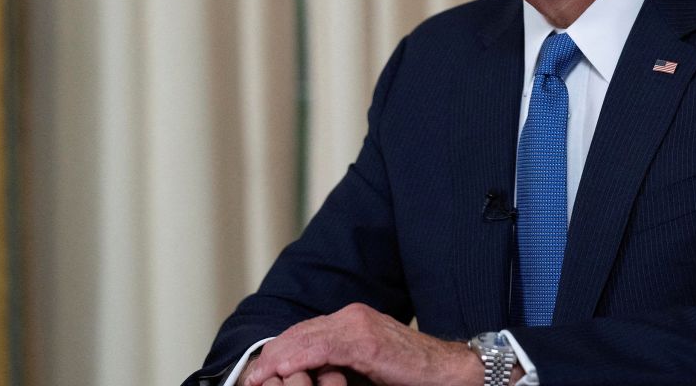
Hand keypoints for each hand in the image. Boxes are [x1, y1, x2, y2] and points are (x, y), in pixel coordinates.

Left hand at [242, 303, 483, 385]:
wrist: (446, 371)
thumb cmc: (409, 372)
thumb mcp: (365, 366)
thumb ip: (338, 363)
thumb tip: (308, 375)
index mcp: (352, 321)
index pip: (303, 332)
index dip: (278, 351)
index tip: (258, 373)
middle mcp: (352, 316)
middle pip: (298, 333)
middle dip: (271, 356)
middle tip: (249, 378)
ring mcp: (359, 326)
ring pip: (304, 338)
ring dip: (276, 360)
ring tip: (256, 378)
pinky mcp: (366, 342)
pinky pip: (322, 347)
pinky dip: (297, 358)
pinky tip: (280, 371)